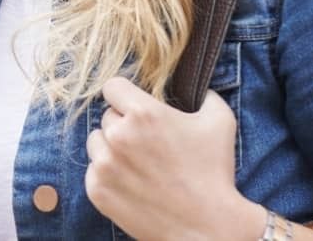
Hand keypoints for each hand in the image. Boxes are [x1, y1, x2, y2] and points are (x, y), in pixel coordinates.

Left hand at [86, 78, 262, 240]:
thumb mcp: (220, 121)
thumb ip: (206, 95)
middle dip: (124, 124)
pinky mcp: (97, 191)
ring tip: (138, 163)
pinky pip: (93, 170)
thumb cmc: (214, 173)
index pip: (112, 86)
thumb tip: (198, 89)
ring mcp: (105, 165)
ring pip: (96, 142)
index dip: (125, 95)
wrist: (206, 226)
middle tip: (146, 142)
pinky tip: (132, 182)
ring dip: (111, 148)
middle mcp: (118, 136)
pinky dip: (108, 174)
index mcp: (143, 114)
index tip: (133, 105)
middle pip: (106, 116)